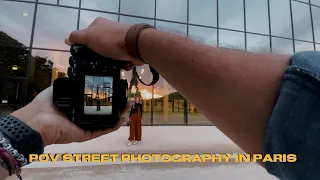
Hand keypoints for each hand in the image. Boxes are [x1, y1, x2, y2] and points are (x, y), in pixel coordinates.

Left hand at [10, 86, 130, 145]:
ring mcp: (86, 126)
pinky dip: (114, 125)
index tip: (116, 89)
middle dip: (116, 105)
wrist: (39, 121)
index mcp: (76, 105)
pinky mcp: (87, 134)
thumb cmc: (46, 104)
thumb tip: (81, 74)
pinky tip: (122, 118)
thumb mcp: (60, 88)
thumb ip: (71, 83)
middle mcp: (83, 115)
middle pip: (103, 111)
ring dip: (118, 114)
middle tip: (126, 98)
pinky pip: (103, 130)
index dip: (106, 96)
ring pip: (106, 120)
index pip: (94, 101)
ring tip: (128, 107)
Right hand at [64, 17, 143, 65]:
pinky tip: (117, 69)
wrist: (134, 45)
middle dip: (96, 56)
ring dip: (108, 62)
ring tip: (105, 70)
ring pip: (110, 54)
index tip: (83, 57)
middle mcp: (109, 30)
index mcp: (98, 24)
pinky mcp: (128, 49)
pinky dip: (119, 65)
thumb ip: (76, 37)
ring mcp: (120, 40)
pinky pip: (121, 59)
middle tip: (93, 65)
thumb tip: (66, 39)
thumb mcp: (88, 37)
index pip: (86, 35)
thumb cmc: (109, 40)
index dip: (83, 46)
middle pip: (98, 46)